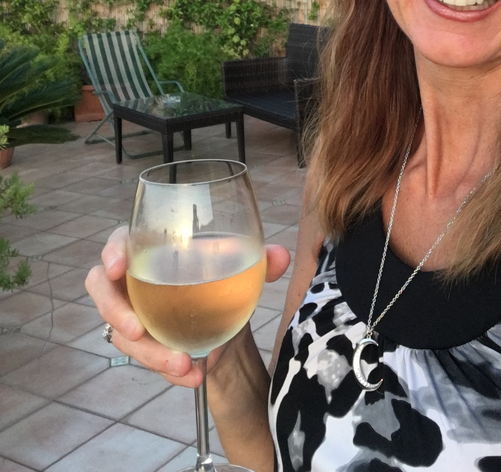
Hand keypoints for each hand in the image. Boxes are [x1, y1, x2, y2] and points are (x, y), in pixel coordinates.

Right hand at [86, 226, 291, 387]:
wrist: (228, 323)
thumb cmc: (223, 280)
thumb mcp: (242, 268)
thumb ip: (260, 260)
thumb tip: (279, 256)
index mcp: (152, 249)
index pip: (119, 243)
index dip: (111, 252)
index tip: (117, 267)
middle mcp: (134, 281)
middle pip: (102, 291)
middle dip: (115, 312)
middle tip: (137, 330)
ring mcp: (134, 315)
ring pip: (122, 334)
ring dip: (149, 352)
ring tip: (182, 363)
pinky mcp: (144, 345)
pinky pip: (145, 359)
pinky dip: (166, 369)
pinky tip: (192, 375)